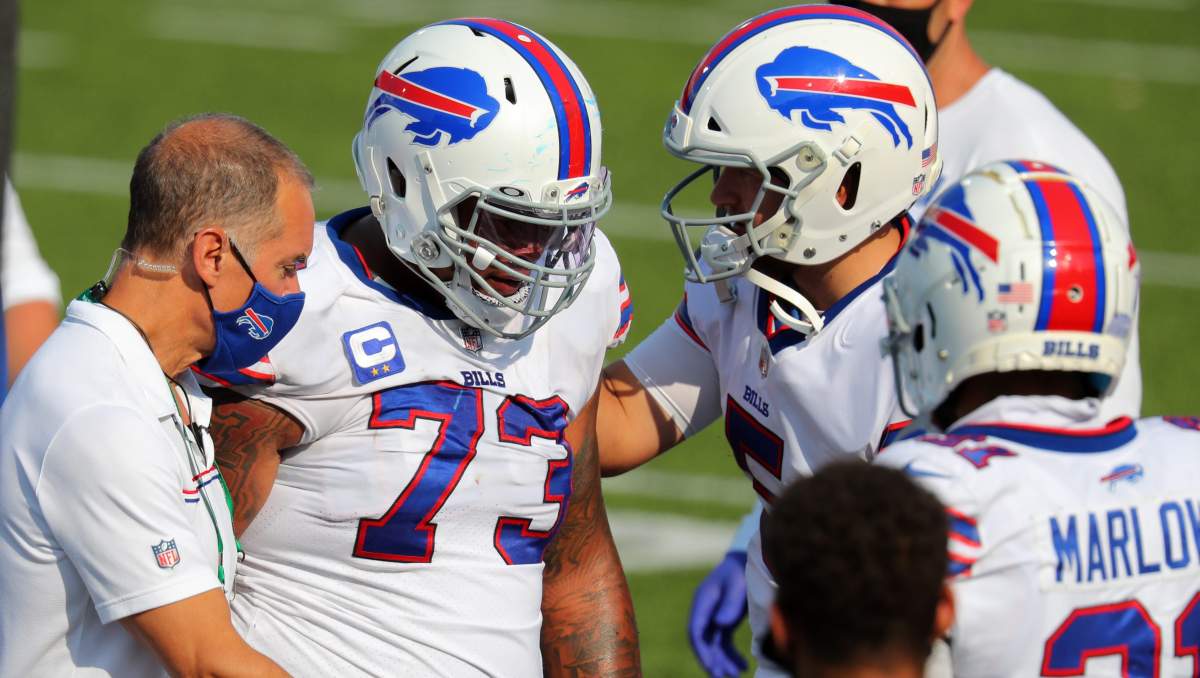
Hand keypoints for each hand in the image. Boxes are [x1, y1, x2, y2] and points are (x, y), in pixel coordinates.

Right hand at [688, 550, 748, 676]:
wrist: (748, 559)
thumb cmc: (742, 570)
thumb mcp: (738, 585)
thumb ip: (730, 603)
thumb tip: (720, 624)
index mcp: (703, 600)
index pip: (696, 630)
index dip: (701, 650)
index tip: (711, 666)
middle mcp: (705, 610)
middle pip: (703, 641)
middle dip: (712, 661)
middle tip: (723, 677)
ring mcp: (714, 615)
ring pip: (713, 644)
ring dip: (722, 661)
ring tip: (736, 675)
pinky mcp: (724, 619)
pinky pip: (723, 642)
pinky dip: (731, 655)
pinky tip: (743, 666)